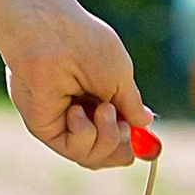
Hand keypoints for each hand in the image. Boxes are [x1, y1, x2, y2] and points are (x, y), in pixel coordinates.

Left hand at [0, 0, 151, 171]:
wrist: (54, 37)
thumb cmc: (87, 47)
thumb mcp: (120, 76)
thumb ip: (130, 104)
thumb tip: (145, 122)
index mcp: (99, 96)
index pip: (118, 133)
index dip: (133, 142)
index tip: (148, 143)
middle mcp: (82, 112)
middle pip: (106, 153)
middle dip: (122, 149)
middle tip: (125, 129)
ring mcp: (63, 123)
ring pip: (93, 157)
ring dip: (108, 137)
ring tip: (103, 110)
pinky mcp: (46, 129)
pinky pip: (74, 150)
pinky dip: (84, 135)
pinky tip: (78, 111)